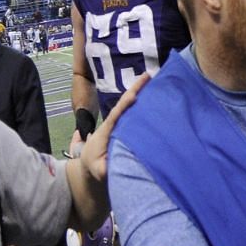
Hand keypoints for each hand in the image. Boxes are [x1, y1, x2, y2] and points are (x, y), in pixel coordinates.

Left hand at [75, 72, 148, 191]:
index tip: (134, 96)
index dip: (125, 105)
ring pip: (131, 104)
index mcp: (107, 131)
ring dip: (141, 91)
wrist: (91, 164)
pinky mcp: (127, 124)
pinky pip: (136, 110)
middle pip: (125, 103)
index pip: (116, 115)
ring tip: (154, 79)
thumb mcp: (98, 169)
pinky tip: (155, 92)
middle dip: (136, 90)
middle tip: (149, 76)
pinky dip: (144, 100)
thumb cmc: (95, 165)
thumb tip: (111, 166)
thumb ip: (104, 168)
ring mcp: (121, 122)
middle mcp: (115, 122)